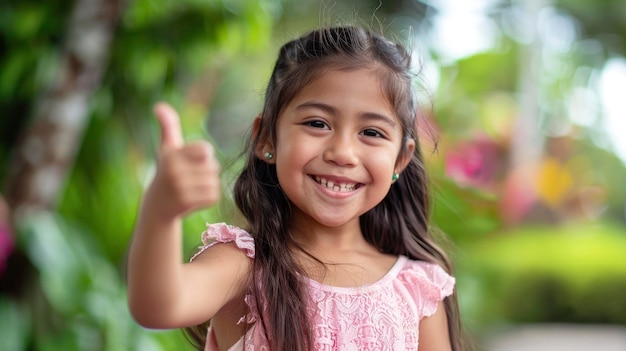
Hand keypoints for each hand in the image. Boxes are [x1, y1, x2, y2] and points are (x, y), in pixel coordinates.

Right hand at [145, 102, 220, 219]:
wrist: (157, 205)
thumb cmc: (166, 170)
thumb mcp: (167, 148)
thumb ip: (168, 125)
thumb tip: (159, 105)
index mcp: (171, 154)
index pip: (206, 150)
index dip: (204, 155)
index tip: (190, 161)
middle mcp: (174, 170)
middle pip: (212, 166)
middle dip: (207, 171)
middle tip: (191, 177)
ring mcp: (180, 187)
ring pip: (213, 181)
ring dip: (208, 184)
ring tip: (192, 187)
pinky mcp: (188, 203)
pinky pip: (213, 195)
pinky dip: (209, 197)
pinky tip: (194, 198)